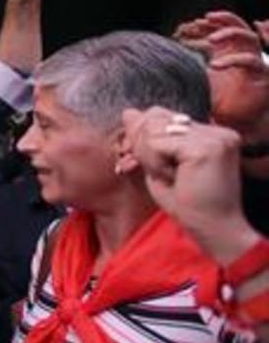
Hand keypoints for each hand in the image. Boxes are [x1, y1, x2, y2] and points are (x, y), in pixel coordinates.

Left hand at [122, 107, 255, 263]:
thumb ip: (145, 137)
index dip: (143, 137)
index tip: (151, 164)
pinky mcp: (206, 147)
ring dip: (150, 158)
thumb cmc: (188, 204)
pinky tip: (174, 179)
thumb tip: (128, 112)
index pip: (159, 115)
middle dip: (143, 146)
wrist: (212, 230)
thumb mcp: (158, 165)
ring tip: (172, 177)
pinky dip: (155, 164)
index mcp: (209, 131)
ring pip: (151, 129)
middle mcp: (215, 129)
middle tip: (163, 174)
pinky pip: (156, 144)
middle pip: (153, 116)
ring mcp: (214, 136)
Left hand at [174, 11, 268, 132]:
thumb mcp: (199, 79)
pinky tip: (214, 65)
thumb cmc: (218, 102)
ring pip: (249, 38)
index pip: (222, 28)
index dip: (208, 24)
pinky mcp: (263, 75)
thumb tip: (165, 55)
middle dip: (222, 19)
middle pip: (238, 25)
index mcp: (228, 52)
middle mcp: (243, 53)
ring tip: (209, 39)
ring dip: (229, 33)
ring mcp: (255, 63)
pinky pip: (251, 60)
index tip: (191, 24)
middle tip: (201, 21)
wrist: (236, 123)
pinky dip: (232, 59)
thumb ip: (189, 66)